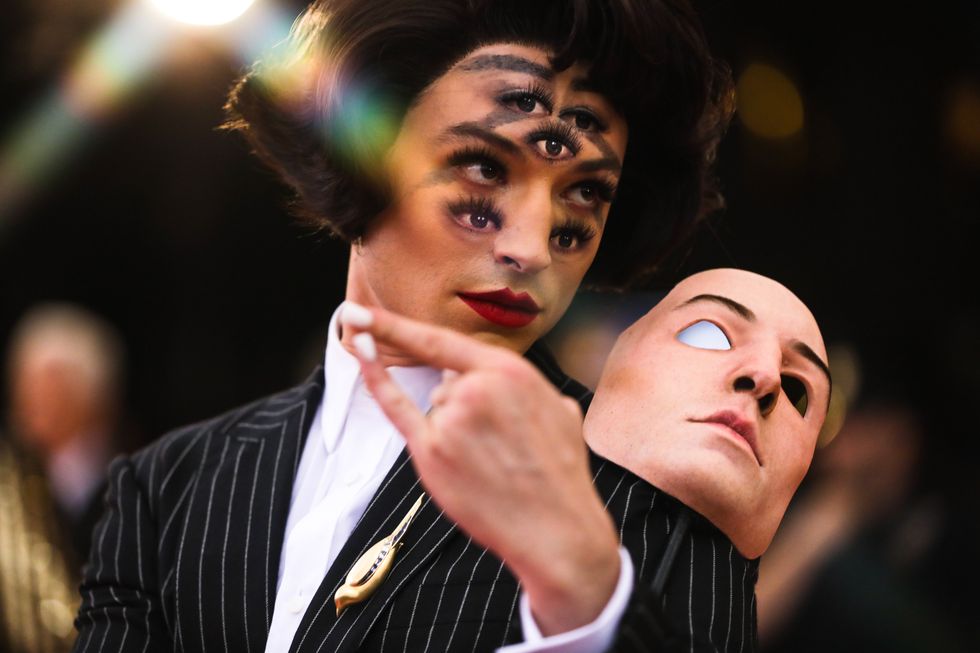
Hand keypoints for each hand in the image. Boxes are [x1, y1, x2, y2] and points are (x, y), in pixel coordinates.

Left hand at [341, 302, 620, 634]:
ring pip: (438, 409)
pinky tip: (360, 354)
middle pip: (448, 382)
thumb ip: (521, 386)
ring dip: (457, 431)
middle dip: (468, 408)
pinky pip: (397, 409)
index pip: (440, 341)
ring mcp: (449, 418)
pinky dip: (377, 381)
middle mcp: (474, 387)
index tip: (362, 308)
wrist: (557, 529)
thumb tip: (499, 382)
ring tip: (494, 462)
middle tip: (503, 445)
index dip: (395, 325)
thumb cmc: (559, 472)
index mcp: (509, 370)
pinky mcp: (431, 452)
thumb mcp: (557, 407)